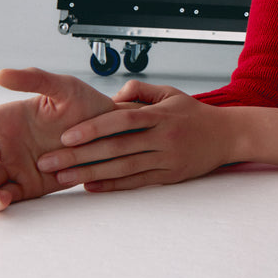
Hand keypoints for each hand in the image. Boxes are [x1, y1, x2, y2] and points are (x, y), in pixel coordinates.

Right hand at [0, 68, 115, 211]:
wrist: (115, 135)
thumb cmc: (89, 107)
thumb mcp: (65, 88)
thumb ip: (35, 79)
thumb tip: (0, 74)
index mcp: (6, 118)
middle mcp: (5, 144)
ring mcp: (15, 166)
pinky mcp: (29, 186)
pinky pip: (5, 196)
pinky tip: (2, 201)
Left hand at [36, 80, 229, 192]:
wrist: (229, 135)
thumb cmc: (195, 114)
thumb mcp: (170, 93)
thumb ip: (139, 90)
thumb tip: (110, 98)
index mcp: (161, 115)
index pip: (123, 120)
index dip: (93, 128)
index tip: (66, 136)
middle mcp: (164, 137)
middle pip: (116, 147)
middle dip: (79, 155)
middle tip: (48, 161)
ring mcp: (167, 159)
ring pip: (123, 168)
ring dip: (89, 173)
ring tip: (61, 178)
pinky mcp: (170, 176)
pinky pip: (137, 182)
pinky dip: (112, 185)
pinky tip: (90, 186)